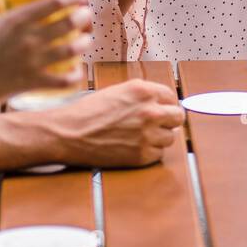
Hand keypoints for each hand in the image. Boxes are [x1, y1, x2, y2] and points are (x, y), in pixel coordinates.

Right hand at [0, 0, 92, 114]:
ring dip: (84, 43)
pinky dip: (75, 76)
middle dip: (84, 17)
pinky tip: (77, 70)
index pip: (53, 2)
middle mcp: (29, 39)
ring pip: (72, 50)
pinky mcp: (33, 82)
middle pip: (68, 23)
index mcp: (16, 20)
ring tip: (85, 40)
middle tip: (86, 15)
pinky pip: (63, 80)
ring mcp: (33, 62)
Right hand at [42, 79, 184, 166]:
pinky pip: (158, 154)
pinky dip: (149, 153)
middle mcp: (150, 111)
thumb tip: (160, 103)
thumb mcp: (118, 91)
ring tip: (138, 137)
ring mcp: (148, 134)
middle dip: (168, 121)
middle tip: (155, 125)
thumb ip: (141, 96)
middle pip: (178, 117)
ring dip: (158, 138)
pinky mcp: (142, 155)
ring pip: (170, 138)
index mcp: (143, 91)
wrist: (69, 133)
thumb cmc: (88, 112)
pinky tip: (132, 147)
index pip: (171, 96)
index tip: (160, 110)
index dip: (165, 104)